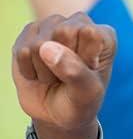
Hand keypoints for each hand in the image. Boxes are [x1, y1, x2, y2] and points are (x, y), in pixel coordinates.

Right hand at [12, 12, 115, 138]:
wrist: (56, 114)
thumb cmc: (80, 102)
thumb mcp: (87, 93)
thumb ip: (75, 71)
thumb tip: (46, 48)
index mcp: (103, 35)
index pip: (88, 33)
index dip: (83, 59)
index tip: (88, 72)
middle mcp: (78, 24)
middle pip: (62, 32)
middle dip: (62, 63)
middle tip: (68, 76)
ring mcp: (51, 25)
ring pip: (39, 44)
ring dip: (45, 70)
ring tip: (55, 77)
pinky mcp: (28, 33)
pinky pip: (22, 52)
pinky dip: (29, 70)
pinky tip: (39, 73)